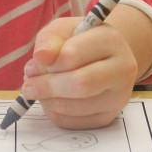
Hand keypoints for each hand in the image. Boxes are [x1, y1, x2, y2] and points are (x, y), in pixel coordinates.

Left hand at [21, 15, 139, 128]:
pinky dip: (54, 112)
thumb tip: (41, 57)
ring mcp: (118, 97)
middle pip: (81, 84)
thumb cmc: (78, 40)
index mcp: (111, 40)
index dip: (49, 62)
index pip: (74, 54)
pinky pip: (73, 122)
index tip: (35, 62)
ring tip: (38, 88)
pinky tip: (52, 99)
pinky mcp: (108, 117)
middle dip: (47, 86)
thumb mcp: (62, 29)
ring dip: (47, 100)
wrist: (103, 57)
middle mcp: (122, 69)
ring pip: (75, 107)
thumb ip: (50, 39)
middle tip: (28, 85)